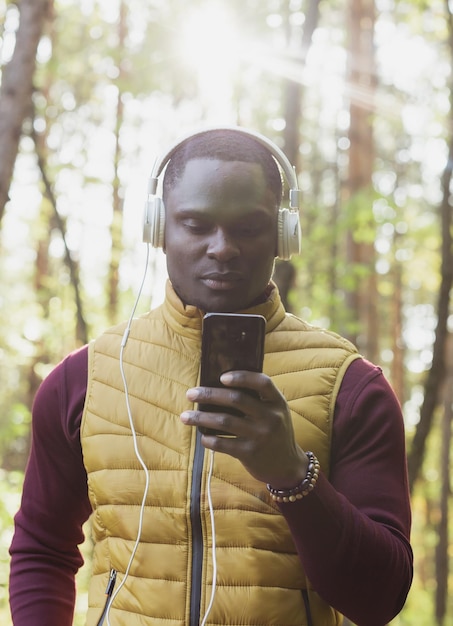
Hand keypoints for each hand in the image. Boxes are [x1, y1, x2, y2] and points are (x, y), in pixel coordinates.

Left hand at [180, 370, 308, 487]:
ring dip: (201, 418)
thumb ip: (259, 400)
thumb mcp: (276, 413)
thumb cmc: (275, 433)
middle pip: (236, 399)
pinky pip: (223, 444)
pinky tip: (201, 437)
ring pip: (224, 421)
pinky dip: (209, 439)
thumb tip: (221, 386)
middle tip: (190, 394)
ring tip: (185, 416)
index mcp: (277, 402)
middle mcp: (271, 417)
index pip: (262, 382)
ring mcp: (260, 436)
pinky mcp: (250, 453)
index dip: (242, 377)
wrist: (287, 466)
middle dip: (209, 395)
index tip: (221, 377)